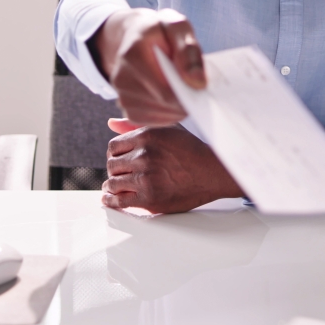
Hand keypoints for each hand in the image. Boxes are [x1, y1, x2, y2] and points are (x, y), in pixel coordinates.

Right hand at [90, 8, 204, 125]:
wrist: (136, 36)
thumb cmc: (161, 31)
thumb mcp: (178, 27)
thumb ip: (189, 50)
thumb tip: (198, 83)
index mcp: (132, 55)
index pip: (165, 90)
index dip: (189, 93)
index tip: (202, 84)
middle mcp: (121, 79)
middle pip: (165, 105)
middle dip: (186, 99)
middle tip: (196, 84)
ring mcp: (122, 97)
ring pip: (162, 116)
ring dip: (179, 107)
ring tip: (183, 87)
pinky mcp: (128, 111)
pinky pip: (156, 121)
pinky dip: (170, 113)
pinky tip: (174, 97)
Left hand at [102, 119, 242, 213]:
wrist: (213, 172)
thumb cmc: (192, 150)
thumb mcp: (167, 129)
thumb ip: (136, 125)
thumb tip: (111, 122)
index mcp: (146, 136)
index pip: (113, 146)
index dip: (115, 154)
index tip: (120, 160)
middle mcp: (144, 155)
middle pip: (112, 165)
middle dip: (115, 170)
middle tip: (120, 174)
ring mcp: (146, 178)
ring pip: (113, 183)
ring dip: (112, 186)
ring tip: (114, 187)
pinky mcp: (150, 198)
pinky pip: (120, 200)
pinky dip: (112, 201)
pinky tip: (111, 199)